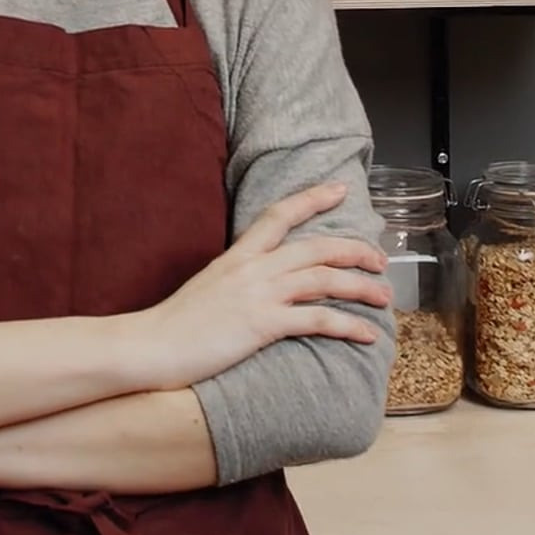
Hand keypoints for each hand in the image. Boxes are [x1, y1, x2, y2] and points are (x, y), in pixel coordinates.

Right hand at [125, 182, 390, 390]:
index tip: (340, 189)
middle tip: (380, 260)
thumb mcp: (207, 286)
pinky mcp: (262, 324)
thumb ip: (235, 278)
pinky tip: (367, 335)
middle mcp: (252, 268)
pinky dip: (348, 325)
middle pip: (316, 247)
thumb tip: (256, 283)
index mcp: (237, 255)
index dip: (312, 199)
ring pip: (324, 279)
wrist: (150, 345)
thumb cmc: (174, 324)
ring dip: (361, 287)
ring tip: (383, 297)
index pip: (278, 215)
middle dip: (355, 250)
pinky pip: (317, 320)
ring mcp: (258, 295)